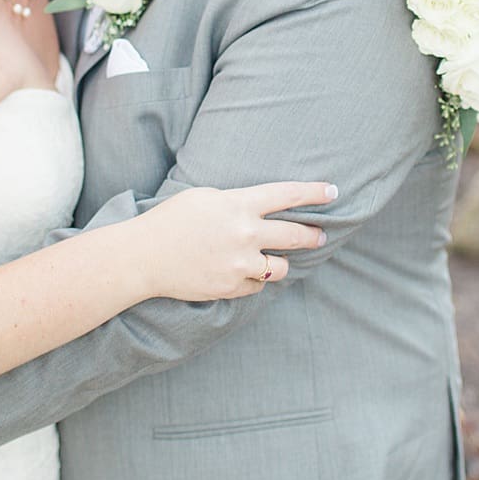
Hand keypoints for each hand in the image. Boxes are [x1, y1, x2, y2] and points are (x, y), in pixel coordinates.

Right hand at [138, 182, 333, 300]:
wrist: (144, 257)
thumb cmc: (170, 220)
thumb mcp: (205, 197)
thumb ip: (237, 201)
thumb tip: (260, 208)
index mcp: (240, 204)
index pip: (289, 195)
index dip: (315, 192)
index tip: (334, 192)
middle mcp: (246, 233)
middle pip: (295, 235)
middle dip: (312, 235)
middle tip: (320, 236)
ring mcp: (240, 263)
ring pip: (280, 267)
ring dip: (279, 263)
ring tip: (273, 260)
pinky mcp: (232, 287)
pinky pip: (257, 285)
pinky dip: (252, 279)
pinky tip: (240, 273)